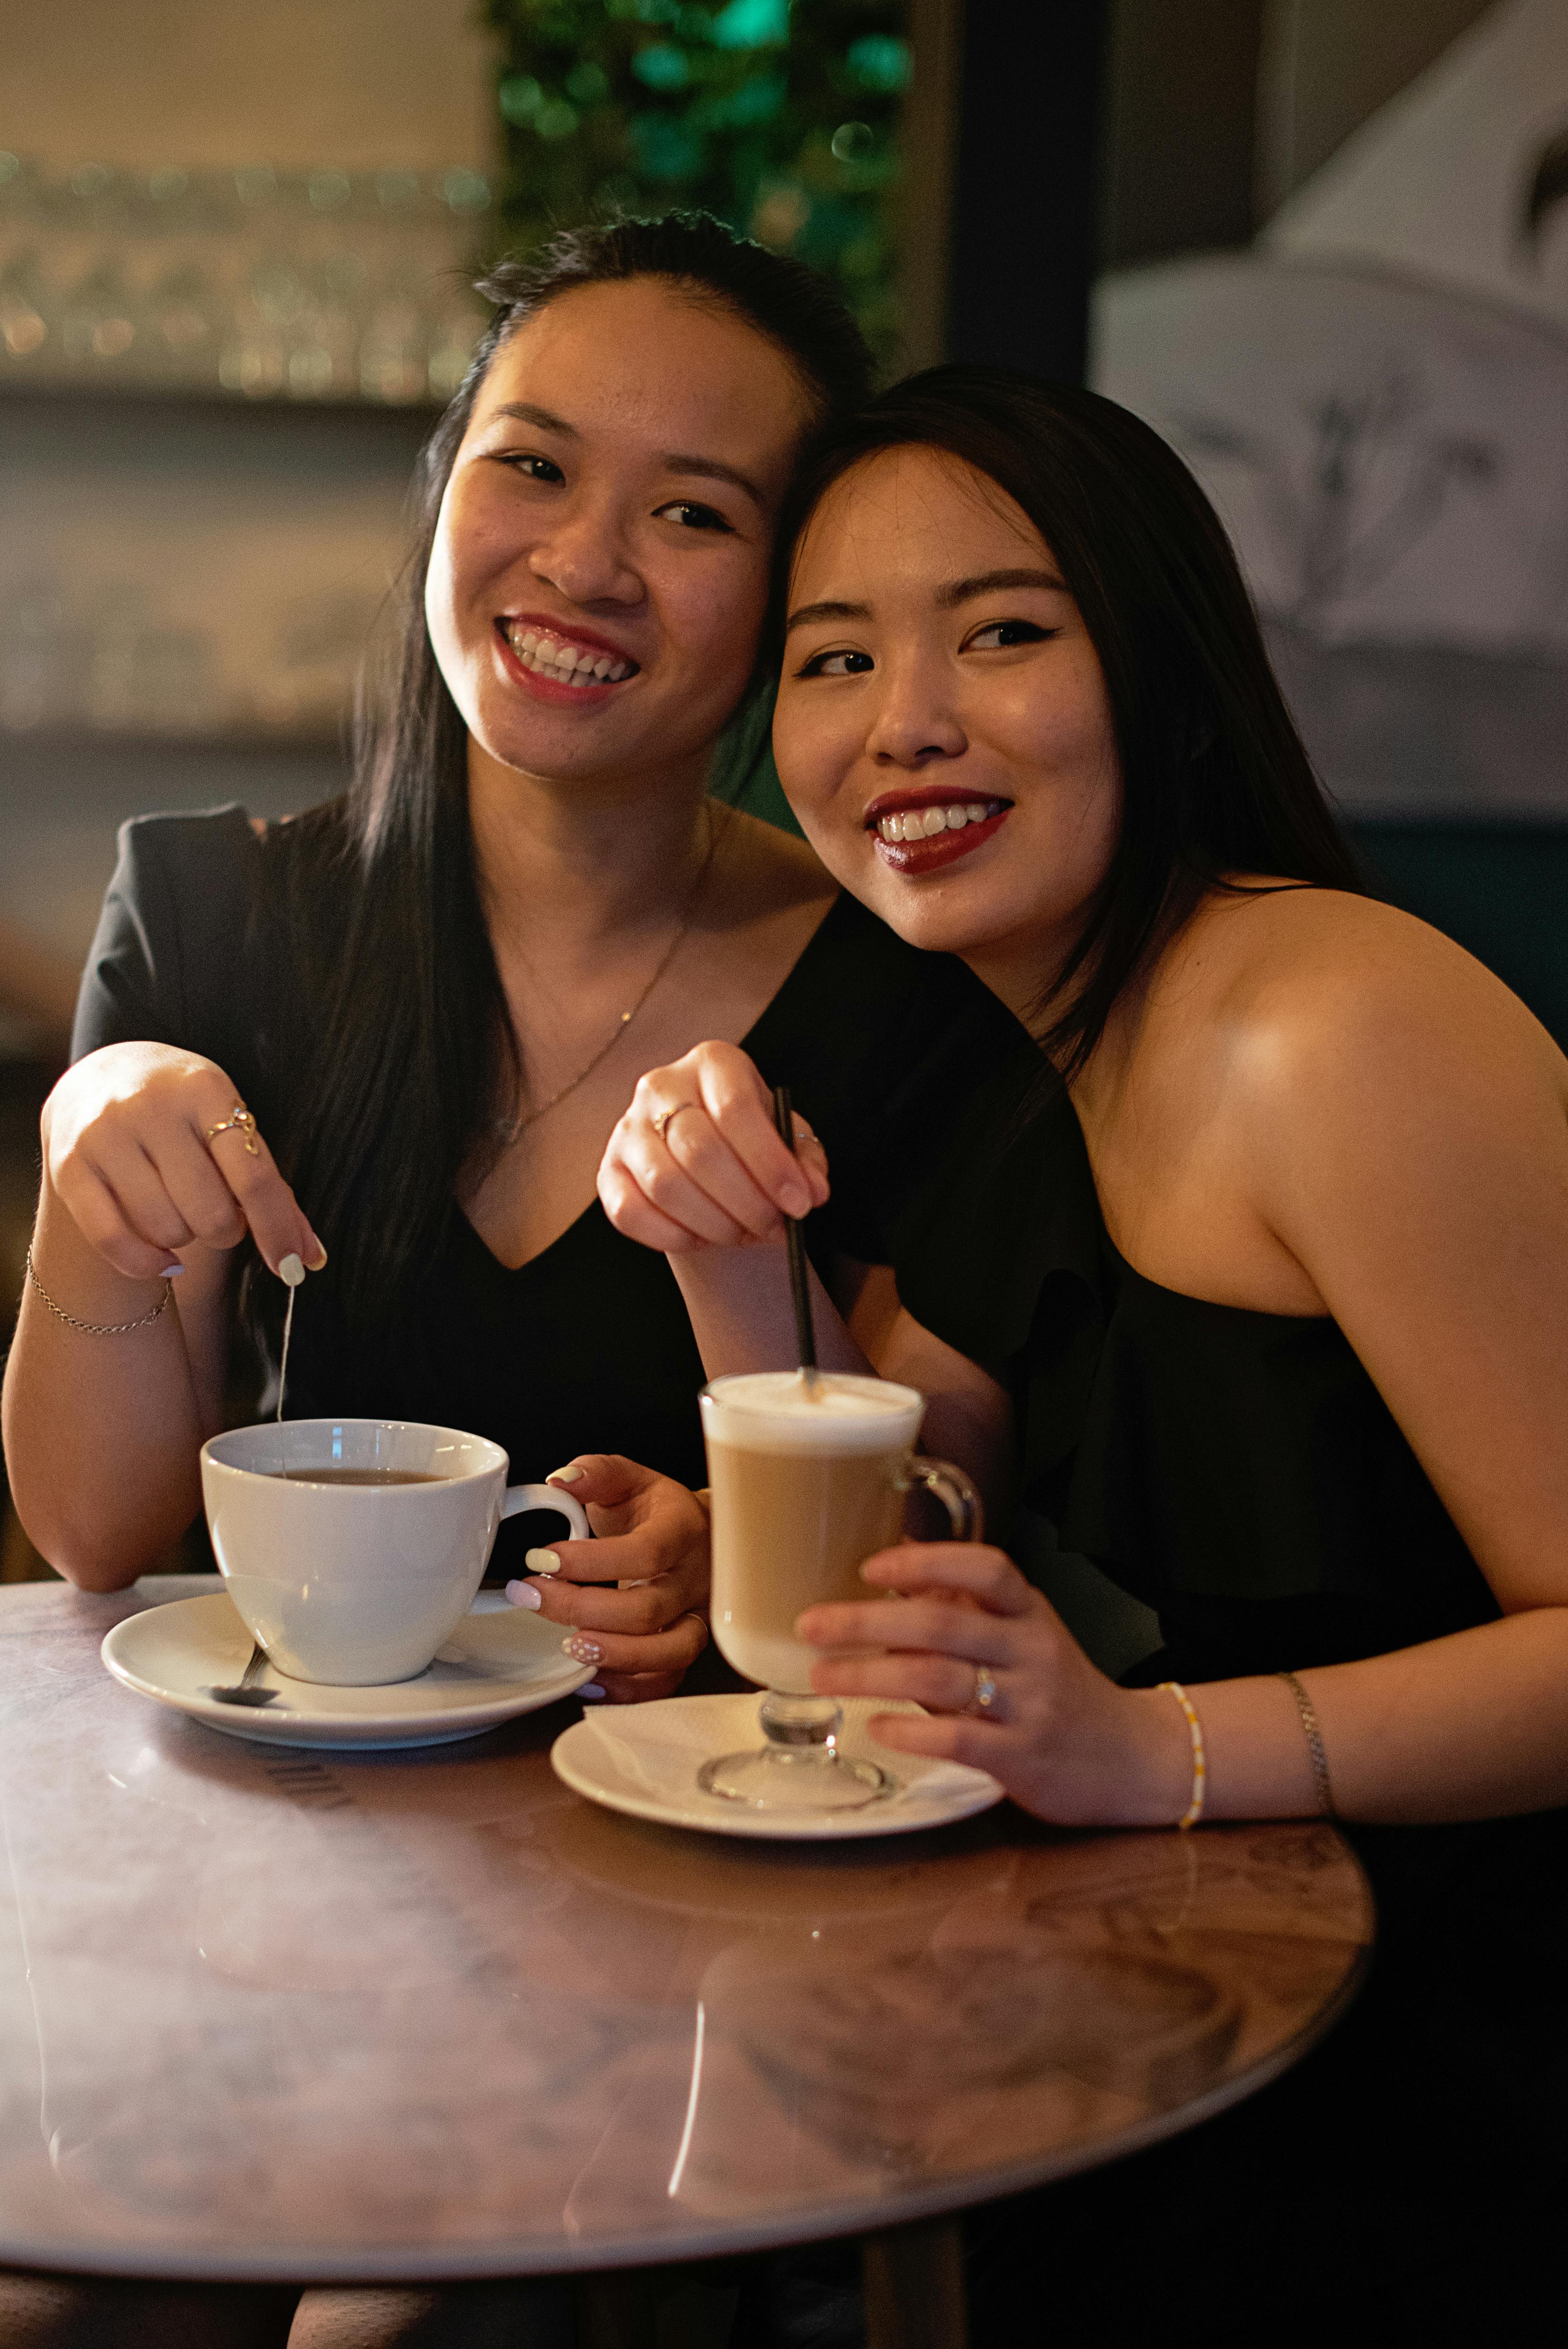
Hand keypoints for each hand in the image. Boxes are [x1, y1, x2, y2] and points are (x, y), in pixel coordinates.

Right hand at [41, 1042, 322, 1281]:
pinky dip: (146, 1263)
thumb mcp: (231, 1126)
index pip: (252, 1176)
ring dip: (185, 1239)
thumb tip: (311, 1258)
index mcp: (205, 1090)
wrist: (101, 1076)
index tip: (294, 1267)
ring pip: (165, 1230)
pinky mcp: (69, 1166)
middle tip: (220, 1216)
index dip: (276, 1229)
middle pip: (210, 1212)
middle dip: (226, 1230)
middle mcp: (150, 1106)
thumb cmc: (185, 1114)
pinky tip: (163, 1258)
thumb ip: (272, 1189)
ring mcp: (104, 1134)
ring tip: (181, 1211)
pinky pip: (114, 1240)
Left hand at [504, 1454, 710, 1702]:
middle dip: (581, 1609)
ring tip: (568, 1644)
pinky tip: (589, 1679)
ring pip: (670, 1652)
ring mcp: (695, 1617)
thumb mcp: (628, 1479)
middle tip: (532, 1596)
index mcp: (682, 1530)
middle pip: (649, 1610)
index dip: (590, 1562)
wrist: (699, 1536)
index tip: (541, 1558)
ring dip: (614, 1655)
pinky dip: (628, 1689)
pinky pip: (666, 1680)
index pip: (645, 1553)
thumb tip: (560, 1481)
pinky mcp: (685, 1646)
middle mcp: (695, 1578)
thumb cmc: (657, 1511)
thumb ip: (595, 1473)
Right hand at [598, 1041, 829, 1253]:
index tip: (798, 1205)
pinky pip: (628, 1211)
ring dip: (713, 1223)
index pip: (735, 1109)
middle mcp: (662, 1085)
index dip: (769, 1163)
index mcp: (713, 1062)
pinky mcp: (608, 1170)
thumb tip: (811, 1191)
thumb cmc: (751, 1141)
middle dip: (744, 1201)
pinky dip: (671, 1235)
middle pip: (698, 1149)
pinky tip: (702, 1239)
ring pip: (664, 1184)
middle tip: (773, 1229)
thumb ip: (805, 1163)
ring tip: (743, 1235)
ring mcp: (627, 1127)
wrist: (707, 1155)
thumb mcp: (789, 1139)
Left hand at [799, 1545, 1191, 1827]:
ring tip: (824, 1673)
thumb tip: (893, 1571)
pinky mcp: (1023, 1758)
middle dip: (867, 1620)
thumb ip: (966, 1609)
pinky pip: (960, 1739)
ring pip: (940, 1677)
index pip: (986, 1568)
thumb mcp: (1024, 1636)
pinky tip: (878, 1726)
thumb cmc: (1061, 1691)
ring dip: (873, 1674)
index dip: (927, 1561)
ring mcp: (1029, 1705)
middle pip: (942, 1622)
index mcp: (1029, 1613)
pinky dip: (913, 1730)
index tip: (870, 1568)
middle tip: (811, 1625)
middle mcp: (1030, 1651)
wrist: (1133, 1758)